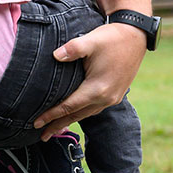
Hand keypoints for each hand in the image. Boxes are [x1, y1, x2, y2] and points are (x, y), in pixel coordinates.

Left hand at [33, 22, 147, 138]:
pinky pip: (94, 108)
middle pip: (76, 116)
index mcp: (97, 89)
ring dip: (69, 121)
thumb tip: (55, 56)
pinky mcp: (115, 94)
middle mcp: (106, 98)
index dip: (51, 115)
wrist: (137, 36)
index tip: (36, 122)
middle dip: (57, 126)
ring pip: (86, 114)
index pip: (68, 106)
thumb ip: (72, 48)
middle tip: (41, 136)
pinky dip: (81, 113)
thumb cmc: (113, 38)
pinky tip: (74, 114)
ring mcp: (112, 98)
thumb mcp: (91, 40)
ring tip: (54, 129)